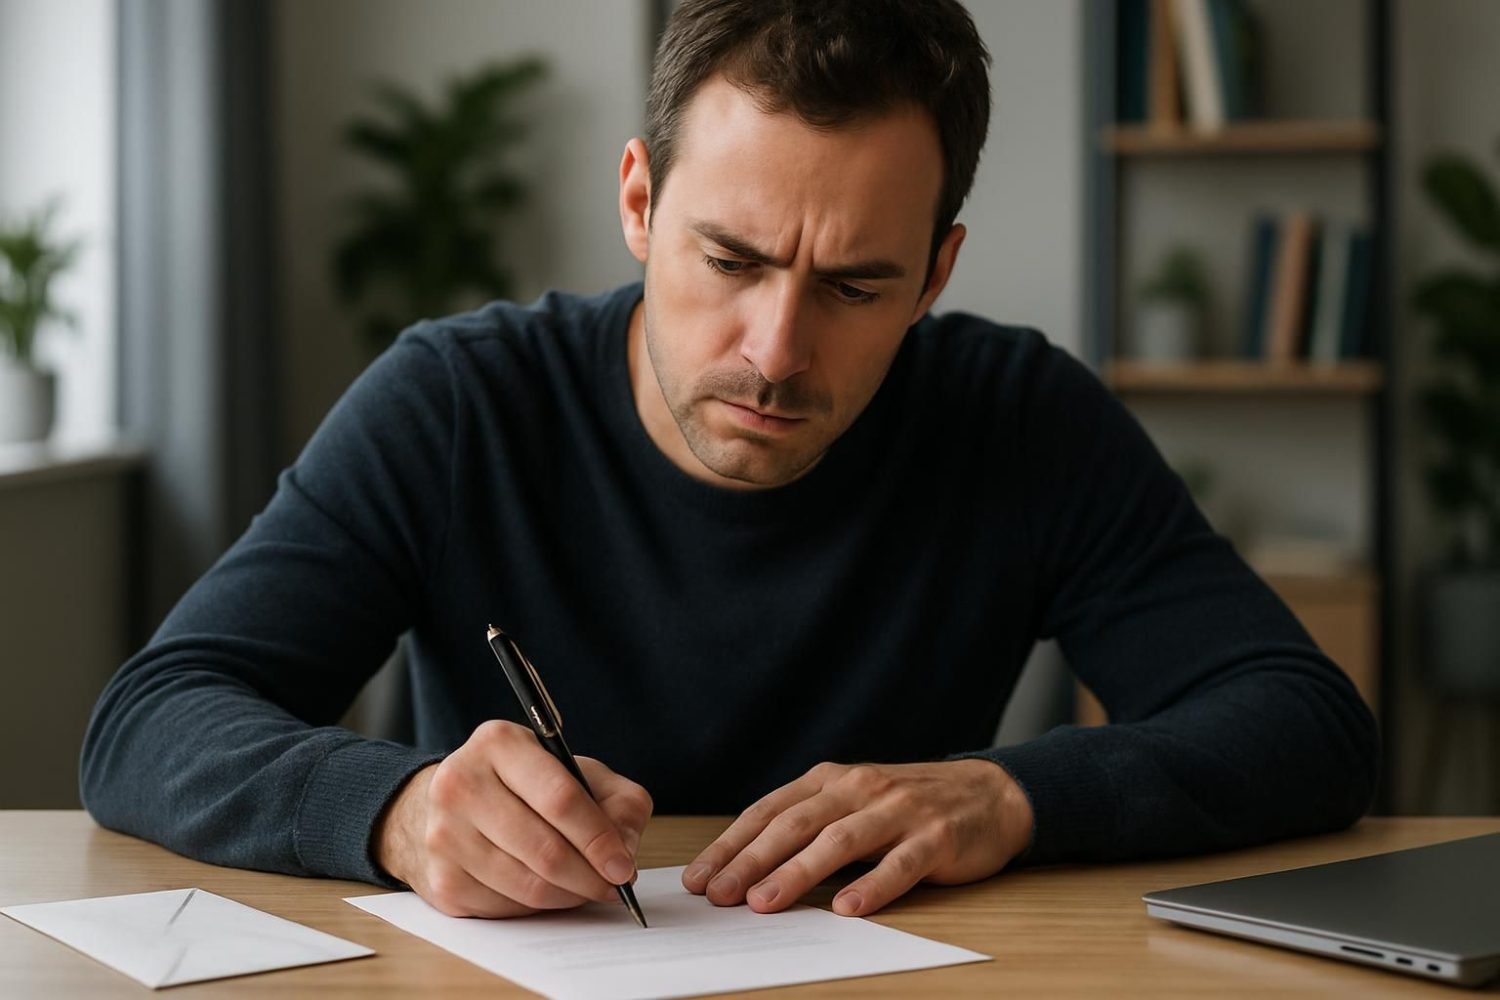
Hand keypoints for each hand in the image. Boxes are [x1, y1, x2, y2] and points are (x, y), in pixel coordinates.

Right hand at [374, 720, 652, 917]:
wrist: (451, 802)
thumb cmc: (524, 785)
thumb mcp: (575, 771)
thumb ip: (617, 800)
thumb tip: (624, 850)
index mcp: (499, 744)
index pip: (560, 799)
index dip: (599, 838)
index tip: (623, 866)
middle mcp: (461, 784)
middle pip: (544, 850)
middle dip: (589, 876)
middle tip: (612, 885)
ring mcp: (444, 834)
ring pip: (526, 886)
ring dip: (568, 896)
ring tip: (586, 887)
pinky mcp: (439, 879)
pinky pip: (505, 908)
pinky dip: (536, 907)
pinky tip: (548, 890)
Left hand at [681, 759, 1032, 916]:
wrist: (990, 794)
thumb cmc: (909, 805)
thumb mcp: (854, 802)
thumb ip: (810, 825)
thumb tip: (748, 868)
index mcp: (831, 779)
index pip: (769, 811)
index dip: (731, 844)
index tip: (698, 877)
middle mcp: (859, 788)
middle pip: (794, 825)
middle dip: (750, 860)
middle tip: (718, 893)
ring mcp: (898, 811)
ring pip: (838, 841)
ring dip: (797, 872)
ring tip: (764, 902)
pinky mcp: (935, 838)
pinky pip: (899, 864)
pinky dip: (872, 885)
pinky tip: (847, 908)